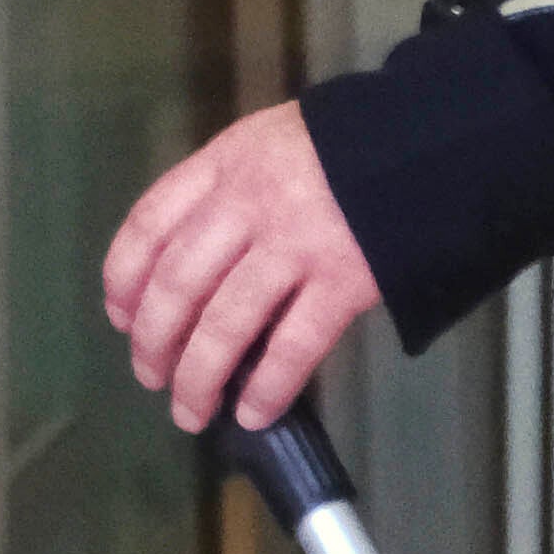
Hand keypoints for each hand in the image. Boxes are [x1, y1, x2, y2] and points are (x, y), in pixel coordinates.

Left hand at [100, 98, 381, 437]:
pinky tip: (254, 413)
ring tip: (191, 411)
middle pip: (178, 283)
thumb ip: (227, 191)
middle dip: (155, 340)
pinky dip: (267, 386)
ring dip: (199, 377)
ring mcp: (298, 242)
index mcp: (225, 163)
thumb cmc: (348, 145)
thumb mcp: (271, 142)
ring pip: (225, 323)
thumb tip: (186, 266)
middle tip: (151, 376)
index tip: (120, 316)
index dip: (125, 278)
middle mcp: (250, 202)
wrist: (432, 141)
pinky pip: (293, 346)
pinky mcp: (345, 280)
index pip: (150, 223)